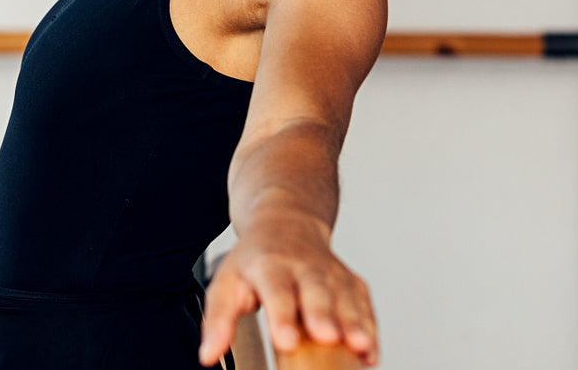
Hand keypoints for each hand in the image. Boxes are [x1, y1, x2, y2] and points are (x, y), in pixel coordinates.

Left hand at [197, 208, 378, 366]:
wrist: (286, 221)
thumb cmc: (255, 259)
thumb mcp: (227, 282)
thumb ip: (218, 320)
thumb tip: (207, 355)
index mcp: (270, 264)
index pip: (276, 289)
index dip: (281, 315)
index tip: (284, 339)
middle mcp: (304, 266)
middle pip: (316, 290)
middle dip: (323, 314)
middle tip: (326, 337)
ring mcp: (331, 273)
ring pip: (346, 297)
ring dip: (355, 322)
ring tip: (360, 347)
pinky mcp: (351, 283)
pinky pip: (364, 304)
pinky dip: (370, 327)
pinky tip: (370, 352)